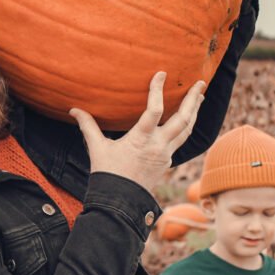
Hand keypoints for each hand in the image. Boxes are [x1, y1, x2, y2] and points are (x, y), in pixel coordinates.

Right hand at [69, 73, 204, 193]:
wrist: (120, 201)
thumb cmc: (107, 173)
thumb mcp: (96, 147)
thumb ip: (88, 126)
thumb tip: (73, 109)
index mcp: (141, 139)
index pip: (154, 110)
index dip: (158, 90)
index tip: (162, 74)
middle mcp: (158, 146)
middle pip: (183, 119)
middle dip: (193, 100)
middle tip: (200, 82)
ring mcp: (165, 154)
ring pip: (187, 130)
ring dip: (194, 112)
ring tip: (200, 97)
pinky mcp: (167, 161)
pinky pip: (181, 140)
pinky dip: (186, 127)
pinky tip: (186, 119)